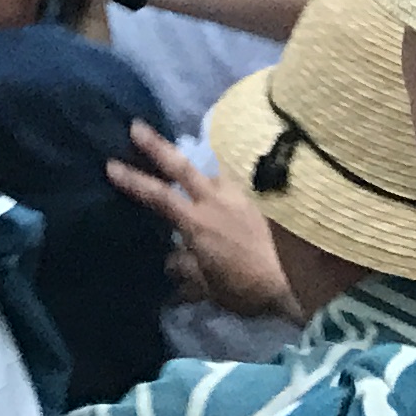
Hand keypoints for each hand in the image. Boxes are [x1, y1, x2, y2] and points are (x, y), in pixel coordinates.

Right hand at [107, 120, 298, 320]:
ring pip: (216, 172)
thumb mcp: (212, 289)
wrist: (303, 278)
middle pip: (181, 166)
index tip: (111, 164)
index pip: (158, 196)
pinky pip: (242, 183)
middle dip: (156, 146)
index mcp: (198, 223)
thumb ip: (187, 271)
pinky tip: (239, 192)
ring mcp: (244, 193)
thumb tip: (170, 259)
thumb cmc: (251, 287)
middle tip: (137, 126)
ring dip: (206, 172)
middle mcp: (217, 199)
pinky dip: (234, 185)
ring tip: (205, 173)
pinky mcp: (265, 196)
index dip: (133, 181)